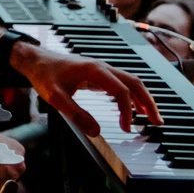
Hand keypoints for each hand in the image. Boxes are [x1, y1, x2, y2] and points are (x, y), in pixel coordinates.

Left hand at [20, 39, 162, 128]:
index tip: (126, 128)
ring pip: (131, 82)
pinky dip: (133, 96)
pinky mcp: (99, 74)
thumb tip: (96, 132)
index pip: (122, 91)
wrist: (36, 60)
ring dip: (144, 99)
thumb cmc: (44, 75)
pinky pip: (123, 83)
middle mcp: (102, 67)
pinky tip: (135, 108)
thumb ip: (75, 114)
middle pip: (135, 83)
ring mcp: (102, 70)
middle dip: (149, 103)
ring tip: (153, 117)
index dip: (127, 111)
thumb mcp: (56, 97)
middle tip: (158, 122)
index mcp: (95, 70)